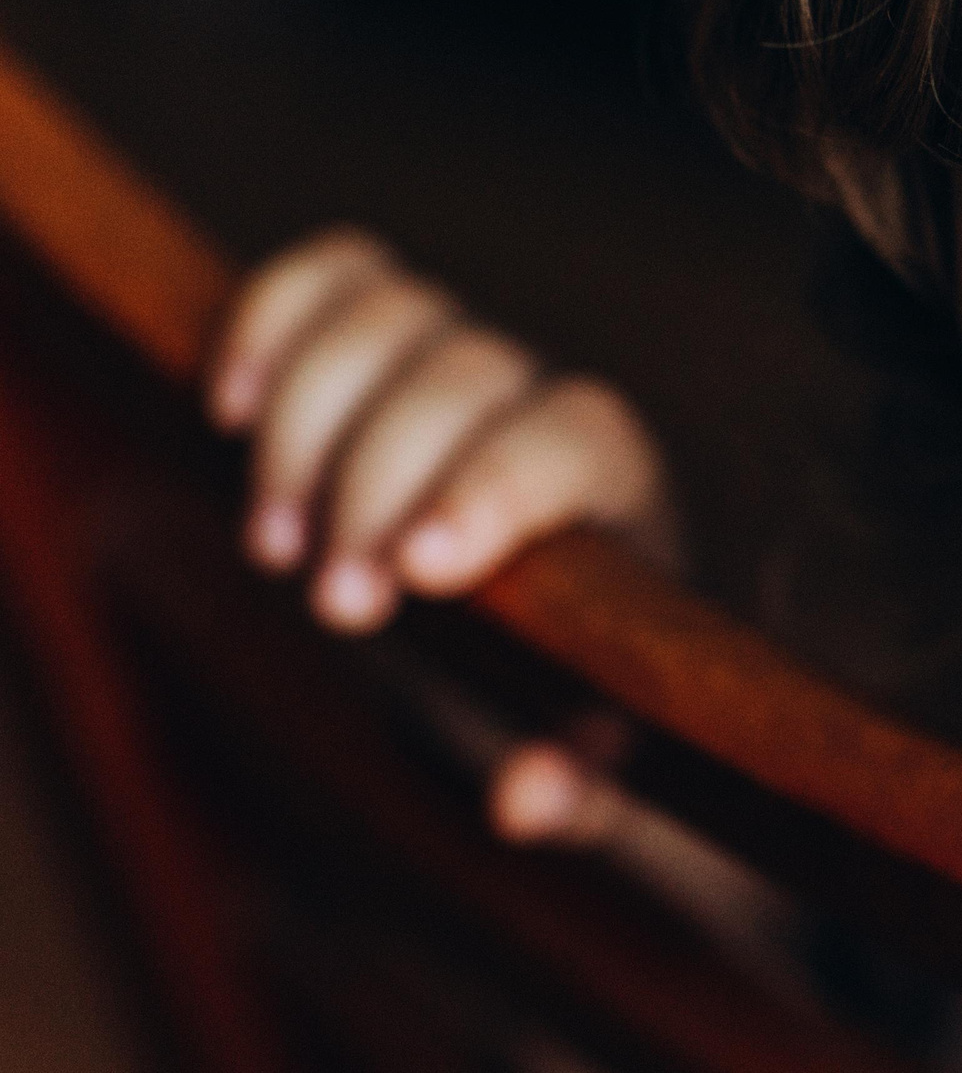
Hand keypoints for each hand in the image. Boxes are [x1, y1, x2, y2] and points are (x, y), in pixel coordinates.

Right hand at [207, 223, 680, 856]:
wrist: (542, 645)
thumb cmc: (580, 703)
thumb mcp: (606, 772)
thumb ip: (584, 792)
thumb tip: (524, 797)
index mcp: (623, 488)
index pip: (569, 439)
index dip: (491, 486)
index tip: (416, 570)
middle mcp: (545, 401)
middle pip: (460, 377)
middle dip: (374, 485)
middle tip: (336, 609)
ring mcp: (461, 361)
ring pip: (387, 315)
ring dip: (303, 423)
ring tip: (273, 550)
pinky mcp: (383, 342)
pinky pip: (334, 276)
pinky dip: (268, 318)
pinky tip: (227, 412)